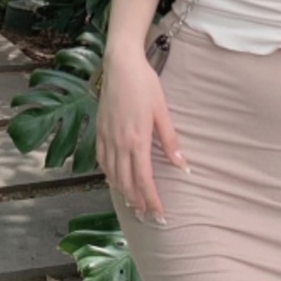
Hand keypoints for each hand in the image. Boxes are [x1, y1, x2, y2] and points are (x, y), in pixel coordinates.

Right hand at [95, 51, 186, 224]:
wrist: (120, 65)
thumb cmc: (144, 84)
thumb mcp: (161, 111)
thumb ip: (170, 140)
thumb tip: (181, 165)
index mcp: (137, 140)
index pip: (144, 179)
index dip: (151, 199)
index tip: (158, 214)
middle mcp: (119, 143)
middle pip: (127, 182)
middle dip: (138, 201)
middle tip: (148, 216)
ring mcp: (106, 138)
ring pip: (112, 174)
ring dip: (123, 192)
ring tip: (133, 204)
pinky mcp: (99, 131)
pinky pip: (102, 161)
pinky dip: (109, 175)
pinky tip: (114, 180)